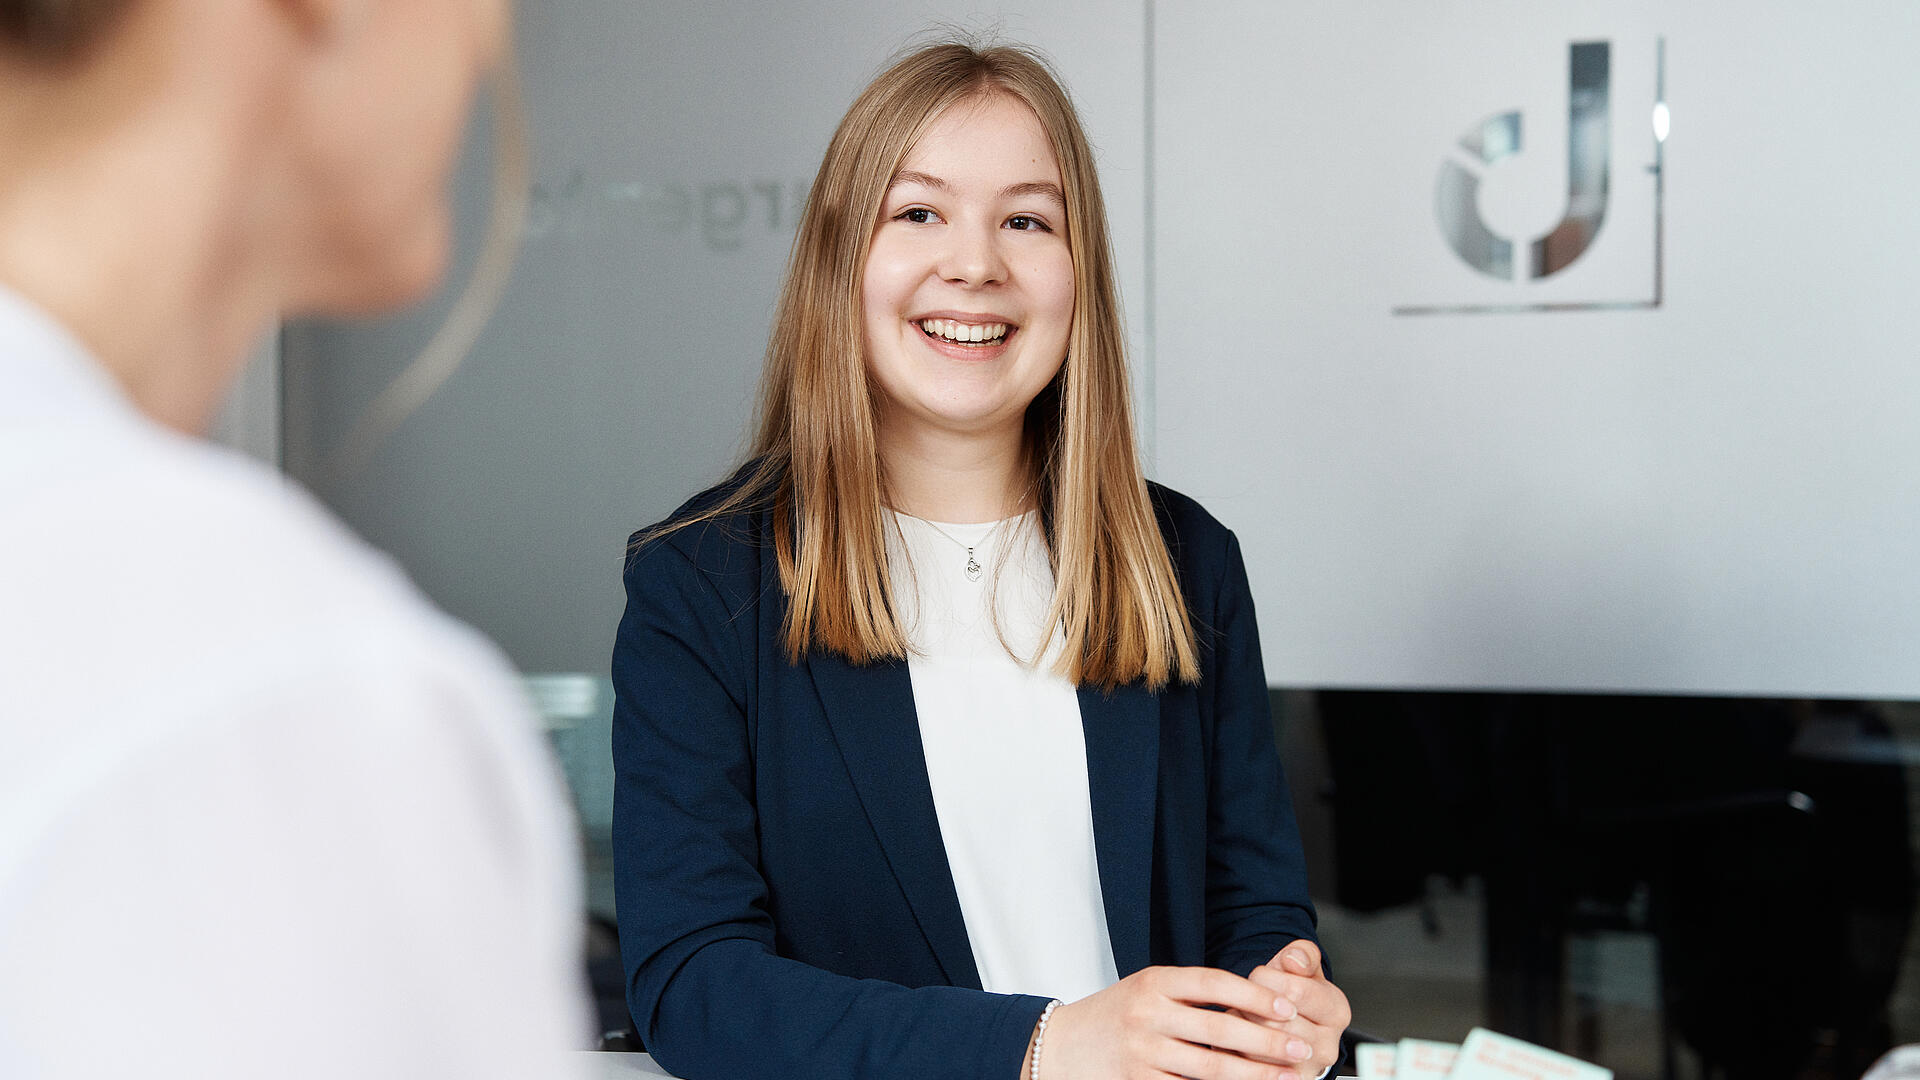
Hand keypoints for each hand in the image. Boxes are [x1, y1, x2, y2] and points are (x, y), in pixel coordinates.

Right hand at [1022, 965, 1317, 1079]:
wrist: (1059, 1045)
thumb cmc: (1113, 1016)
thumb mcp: (1145, 989)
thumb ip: (1188, 994)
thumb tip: (1251, 1006)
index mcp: (1154, 982)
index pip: (1214, 983)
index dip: (1255, 996)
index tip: (1287, 1008)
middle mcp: (1148, 1013)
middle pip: (1220, 1027)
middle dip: (1267, 1040)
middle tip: (1300, 1048)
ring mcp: (1142, 1051)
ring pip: (1211, 1066)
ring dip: (1254, 1073)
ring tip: (1285, 1075)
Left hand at [1232, 941, 1350, 1078]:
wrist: (1290, 1032)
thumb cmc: (1293, 999)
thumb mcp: (1301, 970)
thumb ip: (1301, 955)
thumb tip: (1294, 960)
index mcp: (1336, 1012)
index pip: (1294, 990)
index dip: (1266, 977)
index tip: (1260, 975)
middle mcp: (1327, 1046)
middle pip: (1274, 1020)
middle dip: (1250, 1003)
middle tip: (1248, 997)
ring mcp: (1306, 1068)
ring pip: (1259, 1045)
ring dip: (1240, 1025)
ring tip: (1244, 1015)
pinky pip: (1248, 1064)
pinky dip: (1235, 1047)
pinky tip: (1240, 1036)